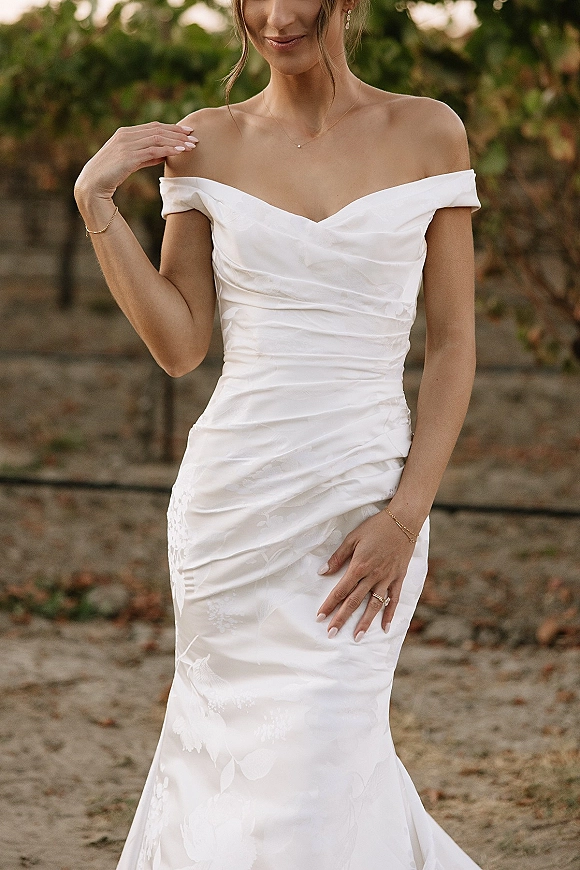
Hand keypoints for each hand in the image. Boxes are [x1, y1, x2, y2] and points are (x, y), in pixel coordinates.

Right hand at [74, 121, 198, 201]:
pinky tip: (180, 152)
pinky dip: (168, 150)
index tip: (187, 132)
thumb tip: (164, 154)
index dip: (172, 128)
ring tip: (191, 146)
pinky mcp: (128, 156)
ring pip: (157, 139)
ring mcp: (126, 144)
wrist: (93, 184)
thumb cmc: (111, 175)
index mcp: (125, 133)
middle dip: (177, 133)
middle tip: (194, 137)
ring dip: (176, 141)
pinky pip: (153, 150)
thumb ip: (146, 156)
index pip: (153, 127)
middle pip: (158, 130)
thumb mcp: (131, 162)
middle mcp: (126, 135)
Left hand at [316, 509, 417, 640]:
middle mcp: (373, 576)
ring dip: (365, 622)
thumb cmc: (376, 527)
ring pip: (374, 605)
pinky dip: (390, 614)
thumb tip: (322, 572)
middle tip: (331, 633)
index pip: (340, 590)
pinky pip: (394, 600)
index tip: (320, 617)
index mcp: (359, 566)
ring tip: (357, 636)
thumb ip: (338, 557)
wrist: (403, 521)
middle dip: (342, 619)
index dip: (329, 605)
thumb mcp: (353, 538)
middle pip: (354, 602)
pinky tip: (385, 627)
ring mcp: (387, 579)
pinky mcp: (399, 578)